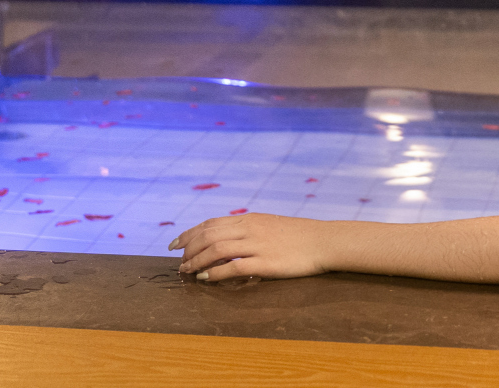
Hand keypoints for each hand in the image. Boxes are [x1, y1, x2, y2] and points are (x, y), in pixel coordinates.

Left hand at [172, 212, 327, 280]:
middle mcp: (250, 229)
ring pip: (217, 249)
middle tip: (179, 262)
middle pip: (209, 235)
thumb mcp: (269, 225)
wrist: (324, 241)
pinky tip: (206, 278)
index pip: (211, 223)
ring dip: (197, 261)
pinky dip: (215, 272)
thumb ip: (248, 231)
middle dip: (189, 248)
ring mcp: (258, 245)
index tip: (175, 244)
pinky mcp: (266, 263)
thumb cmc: (298, 236)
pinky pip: (234, 267)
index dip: (189, 233)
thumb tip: (225, 242)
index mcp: (250, 219)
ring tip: (187, 271)